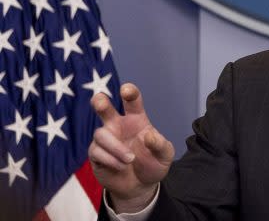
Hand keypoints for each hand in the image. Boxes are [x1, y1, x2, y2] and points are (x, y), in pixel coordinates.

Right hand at [88, 83, 174, 212]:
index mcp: (137, 120)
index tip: (126, 89)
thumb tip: (148, 135)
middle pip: (104, 108)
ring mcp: (106, 139)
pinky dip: (110, 159)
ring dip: (116, 147)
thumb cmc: (153, 164)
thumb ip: (160, 144)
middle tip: (99, 101)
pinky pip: (96, 151)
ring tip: (130, 159)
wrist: (140, 186)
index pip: (132, 102)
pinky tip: (121, 166)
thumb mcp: (165, 155)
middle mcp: (118, 126)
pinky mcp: (96, 154)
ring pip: (100, 134)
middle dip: (100, 102)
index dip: (130, 93)